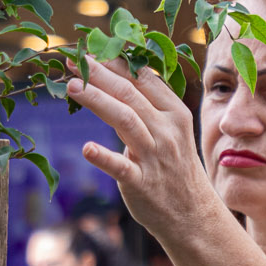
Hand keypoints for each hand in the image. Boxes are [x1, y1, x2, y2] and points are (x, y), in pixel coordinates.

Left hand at [66, 57, 222, 252]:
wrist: (192, 214)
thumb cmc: (174, 165)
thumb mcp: (171, 129)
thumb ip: (148, 104)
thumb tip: (117, 72)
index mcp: (174, 112)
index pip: (143, 78)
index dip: (115, 62)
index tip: (91, 51)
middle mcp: (166, 130)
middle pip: (129, 94)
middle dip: (99, 75)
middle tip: (73, 61)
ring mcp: (154, 156)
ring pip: (124, 120)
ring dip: (97, 101)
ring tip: (72, 87)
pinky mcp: (141, 183)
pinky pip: (121, 167)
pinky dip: (104, 157)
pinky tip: (87, 148)